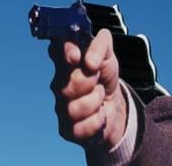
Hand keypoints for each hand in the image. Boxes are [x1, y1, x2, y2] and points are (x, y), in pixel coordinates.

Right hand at [48, 29, 126, 149]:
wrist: (114, 104)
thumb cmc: (105, 76)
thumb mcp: (109, 55)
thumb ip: (101, 44)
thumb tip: (89, 61)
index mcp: (66, 60)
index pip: (56, 49)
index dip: (66, 51)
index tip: (76, 57)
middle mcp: (59, 83)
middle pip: (71, 81)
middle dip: (91, 80)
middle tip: (97, 79)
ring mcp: (61, 105)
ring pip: (76, 107)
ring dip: (96, 101)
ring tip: (100, 96)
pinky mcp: (66, 128)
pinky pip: (81, 127)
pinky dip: (97, 121)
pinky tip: (98, 114)